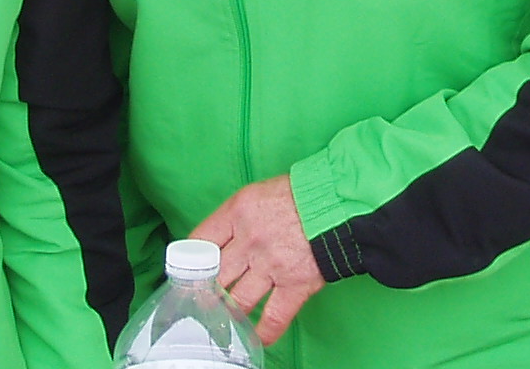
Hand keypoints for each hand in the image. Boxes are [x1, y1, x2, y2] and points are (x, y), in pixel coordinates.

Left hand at [191, 175, 326, 344]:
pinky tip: (255, 337)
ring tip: (224, 320)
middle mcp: (250, 240)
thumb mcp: (260, 192)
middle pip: (216, 274)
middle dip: (207, 290)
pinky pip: (273, 318)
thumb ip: (239, 217)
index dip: (192, 260)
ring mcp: (271, 265)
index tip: (189, 271)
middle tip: (203, 300)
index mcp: (238, 211)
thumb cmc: (303, 192)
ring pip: (238, 300)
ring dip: (230, 312)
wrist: (339, 202)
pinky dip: (263, 332)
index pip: (201, 241)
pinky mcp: (294, 285)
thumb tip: (223, 240)